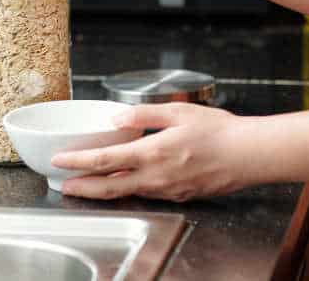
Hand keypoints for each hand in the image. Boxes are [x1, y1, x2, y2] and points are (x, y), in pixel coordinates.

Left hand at [51, 103, 255, 201]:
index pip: (105, 161)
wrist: (249, 155)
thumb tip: (117, 117)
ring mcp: (167, 190)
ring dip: (102, 190)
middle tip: (62, 185)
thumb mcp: (178, 112)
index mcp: (152, 153)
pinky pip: (146, 194)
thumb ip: (144, 114)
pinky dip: (127, 190)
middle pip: (109, 187)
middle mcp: (156, 177)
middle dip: (82, 188)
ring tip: (84, 185)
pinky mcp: (178, 196)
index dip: (78, 162)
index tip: (59, 161)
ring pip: (126, 193)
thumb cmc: (219, 131)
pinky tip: (121, 183)